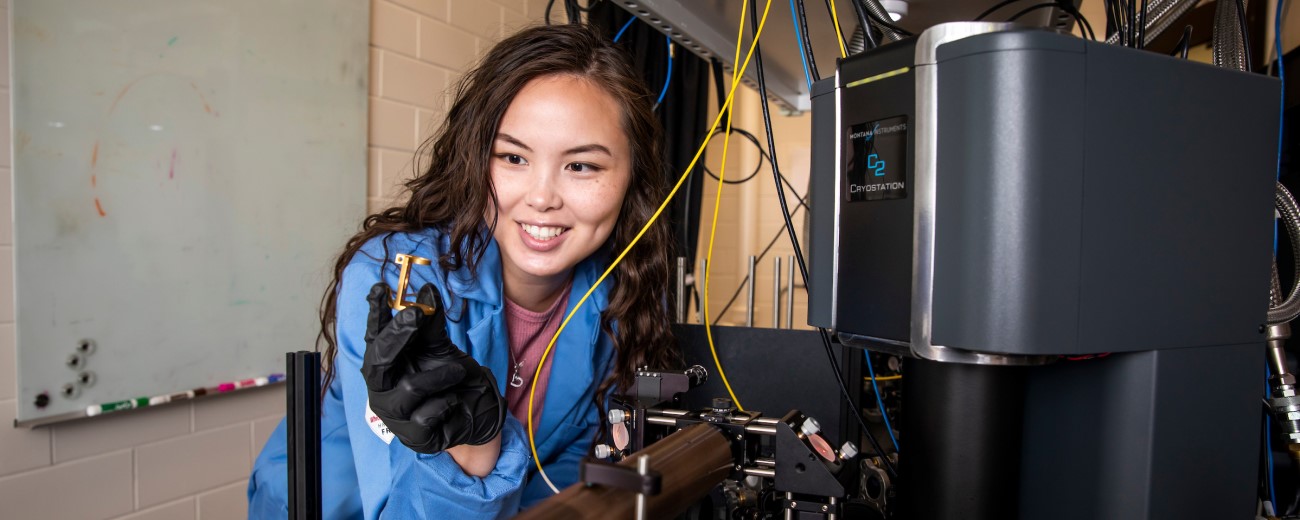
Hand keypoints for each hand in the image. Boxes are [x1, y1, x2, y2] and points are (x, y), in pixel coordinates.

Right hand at [361, 282, 505, 453]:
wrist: (477, 413)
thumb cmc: (452, 379)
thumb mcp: (442, 347)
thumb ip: (431, 323)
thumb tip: (427, 290)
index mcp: (386, 363)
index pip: (373, 336)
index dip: (374, 313)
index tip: (380, 289)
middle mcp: (383, 387)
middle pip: (378, 361)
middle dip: (397, 335)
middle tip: (416, 313)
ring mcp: (395, 415)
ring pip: (409, 388)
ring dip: (439, 376)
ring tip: (458, 370)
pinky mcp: (413, 436)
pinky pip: (426, 415)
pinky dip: (445, 402)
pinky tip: (454, 400)